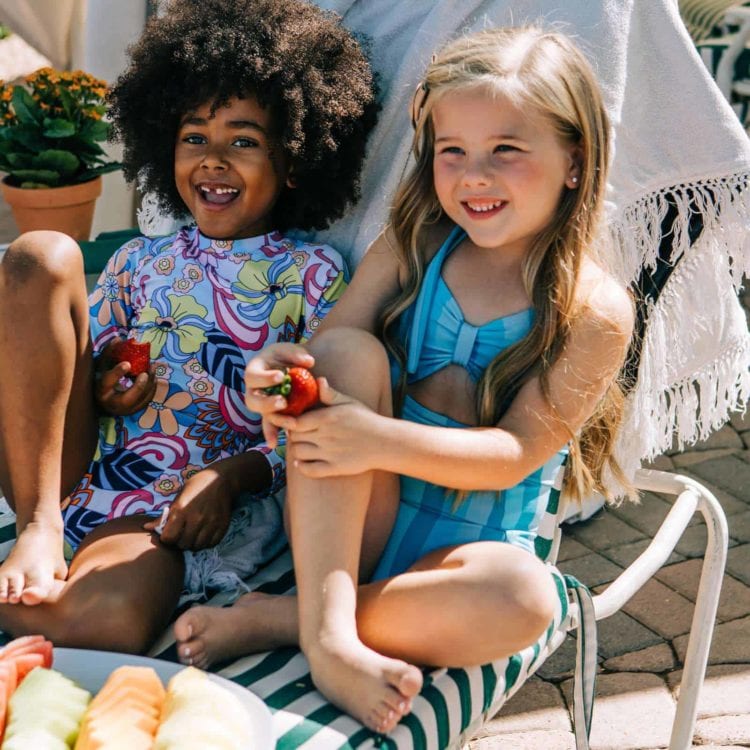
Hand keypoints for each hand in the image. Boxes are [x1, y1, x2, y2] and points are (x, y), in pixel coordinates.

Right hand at [95, 340, 156, 415]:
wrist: (105, 400)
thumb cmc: (103, 379)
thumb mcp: (102, 367)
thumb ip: (109, 354)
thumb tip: (119, 339)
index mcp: (100, 391)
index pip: (107, 382)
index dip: (117, 373)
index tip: (128, 363)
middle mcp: (112, 405)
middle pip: (127, 400)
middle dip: (138, 387)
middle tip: (145, 372)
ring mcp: (125, 410)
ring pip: (141, 401)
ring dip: (149, 384)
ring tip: (152, 369)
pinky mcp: (135, 410)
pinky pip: (147, 400)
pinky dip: (151, 387)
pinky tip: (153, 376)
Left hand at [143, 467, 232, 549]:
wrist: (221, 479)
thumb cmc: (196, 486)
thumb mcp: (178, 497)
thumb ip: (164, 515)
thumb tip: (147, 527)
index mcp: (181, 510)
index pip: (169, 538)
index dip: (167, 538)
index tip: (170, 533)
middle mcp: (196, 518)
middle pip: (183, 544)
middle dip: (180, 541)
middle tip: (182, 533)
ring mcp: (211, 523)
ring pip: (197, 546)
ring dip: (193, 543)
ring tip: (193, 534)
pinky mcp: (222, 525)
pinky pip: (211, 544)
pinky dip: (206, 542)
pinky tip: (204, 533)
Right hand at [244, 343, 314, 447]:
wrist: (296, 367)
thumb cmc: (290, 357)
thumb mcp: (291, 351)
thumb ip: (297, 354)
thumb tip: (309, 362)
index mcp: (255, 371)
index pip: (253, 376)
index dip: (264, 378)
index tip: (280, 377)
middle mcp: (254, 390)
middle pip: (252, 400)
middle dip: (267, 403)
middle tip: (283, 402)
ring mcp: (262, 403)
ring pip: (262, 415)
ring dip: (274, 420)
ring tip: (290, 423)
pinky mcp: (272, 414)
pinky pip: (269, 426)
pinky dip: (272, 434)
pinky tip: (274, 444)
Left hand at [269, 378, 383, 477]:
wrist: (385, 442)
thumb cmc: (367, 420)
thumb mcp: (349, 402)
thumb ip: (330, 394)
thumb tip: (318, 380)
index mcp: (326, 418)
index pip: (295, 422)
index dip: (290, 422)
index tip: (293, 422)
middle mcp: (324, 436)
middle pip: (294, 438)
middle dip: (293, 436)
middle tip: (298, 434)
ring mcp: (329, 453)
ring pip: (298, 453)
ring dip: (297, 450)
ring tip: (302, 446)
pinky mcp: (334, 468)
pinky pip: (309, 470)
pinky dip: (302, 467)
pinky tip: (303, 462)